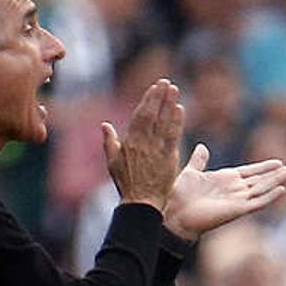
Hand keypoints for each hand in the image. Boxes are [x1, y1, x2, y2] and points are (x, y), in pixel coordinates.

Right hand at [103, 78, 183, 212]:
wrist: (140, 203)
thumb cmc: (126, 185)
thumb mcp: (112, 163)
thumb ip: (109, 142)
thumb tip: (104, 125)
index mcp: (130, 141)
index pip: (141, 115)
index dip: (149, 99)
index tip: (155, 87)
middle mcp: (143, 142)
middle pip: (153, 114)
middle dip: (159, 96)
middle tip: (166, 82)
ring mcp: (156, 149)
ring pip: (163, 121)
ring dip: (169, 104)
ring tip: (175, 90)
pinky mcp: (168, 157)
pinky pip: (173, 135)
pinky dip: (177, 121)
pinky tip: (180, 109)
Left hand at [162, 144, 285, 240]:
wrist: (174, 213)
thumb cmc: (180, 196)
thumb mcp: (191, 172)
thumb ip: (199, 161)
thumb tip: (201, 147)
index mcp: (225, 180)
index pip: (249, 172)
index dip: (263, 168)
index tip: (278, 162)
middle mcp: (233, 190)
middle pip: (259, 181)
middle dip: (275, 175)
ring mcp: (236, 200)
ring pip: (261, 189)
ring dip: (276, 182)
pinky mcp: (236, 210)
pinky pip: (257, 202)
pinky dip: (269, 197)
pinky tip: (282, 190)